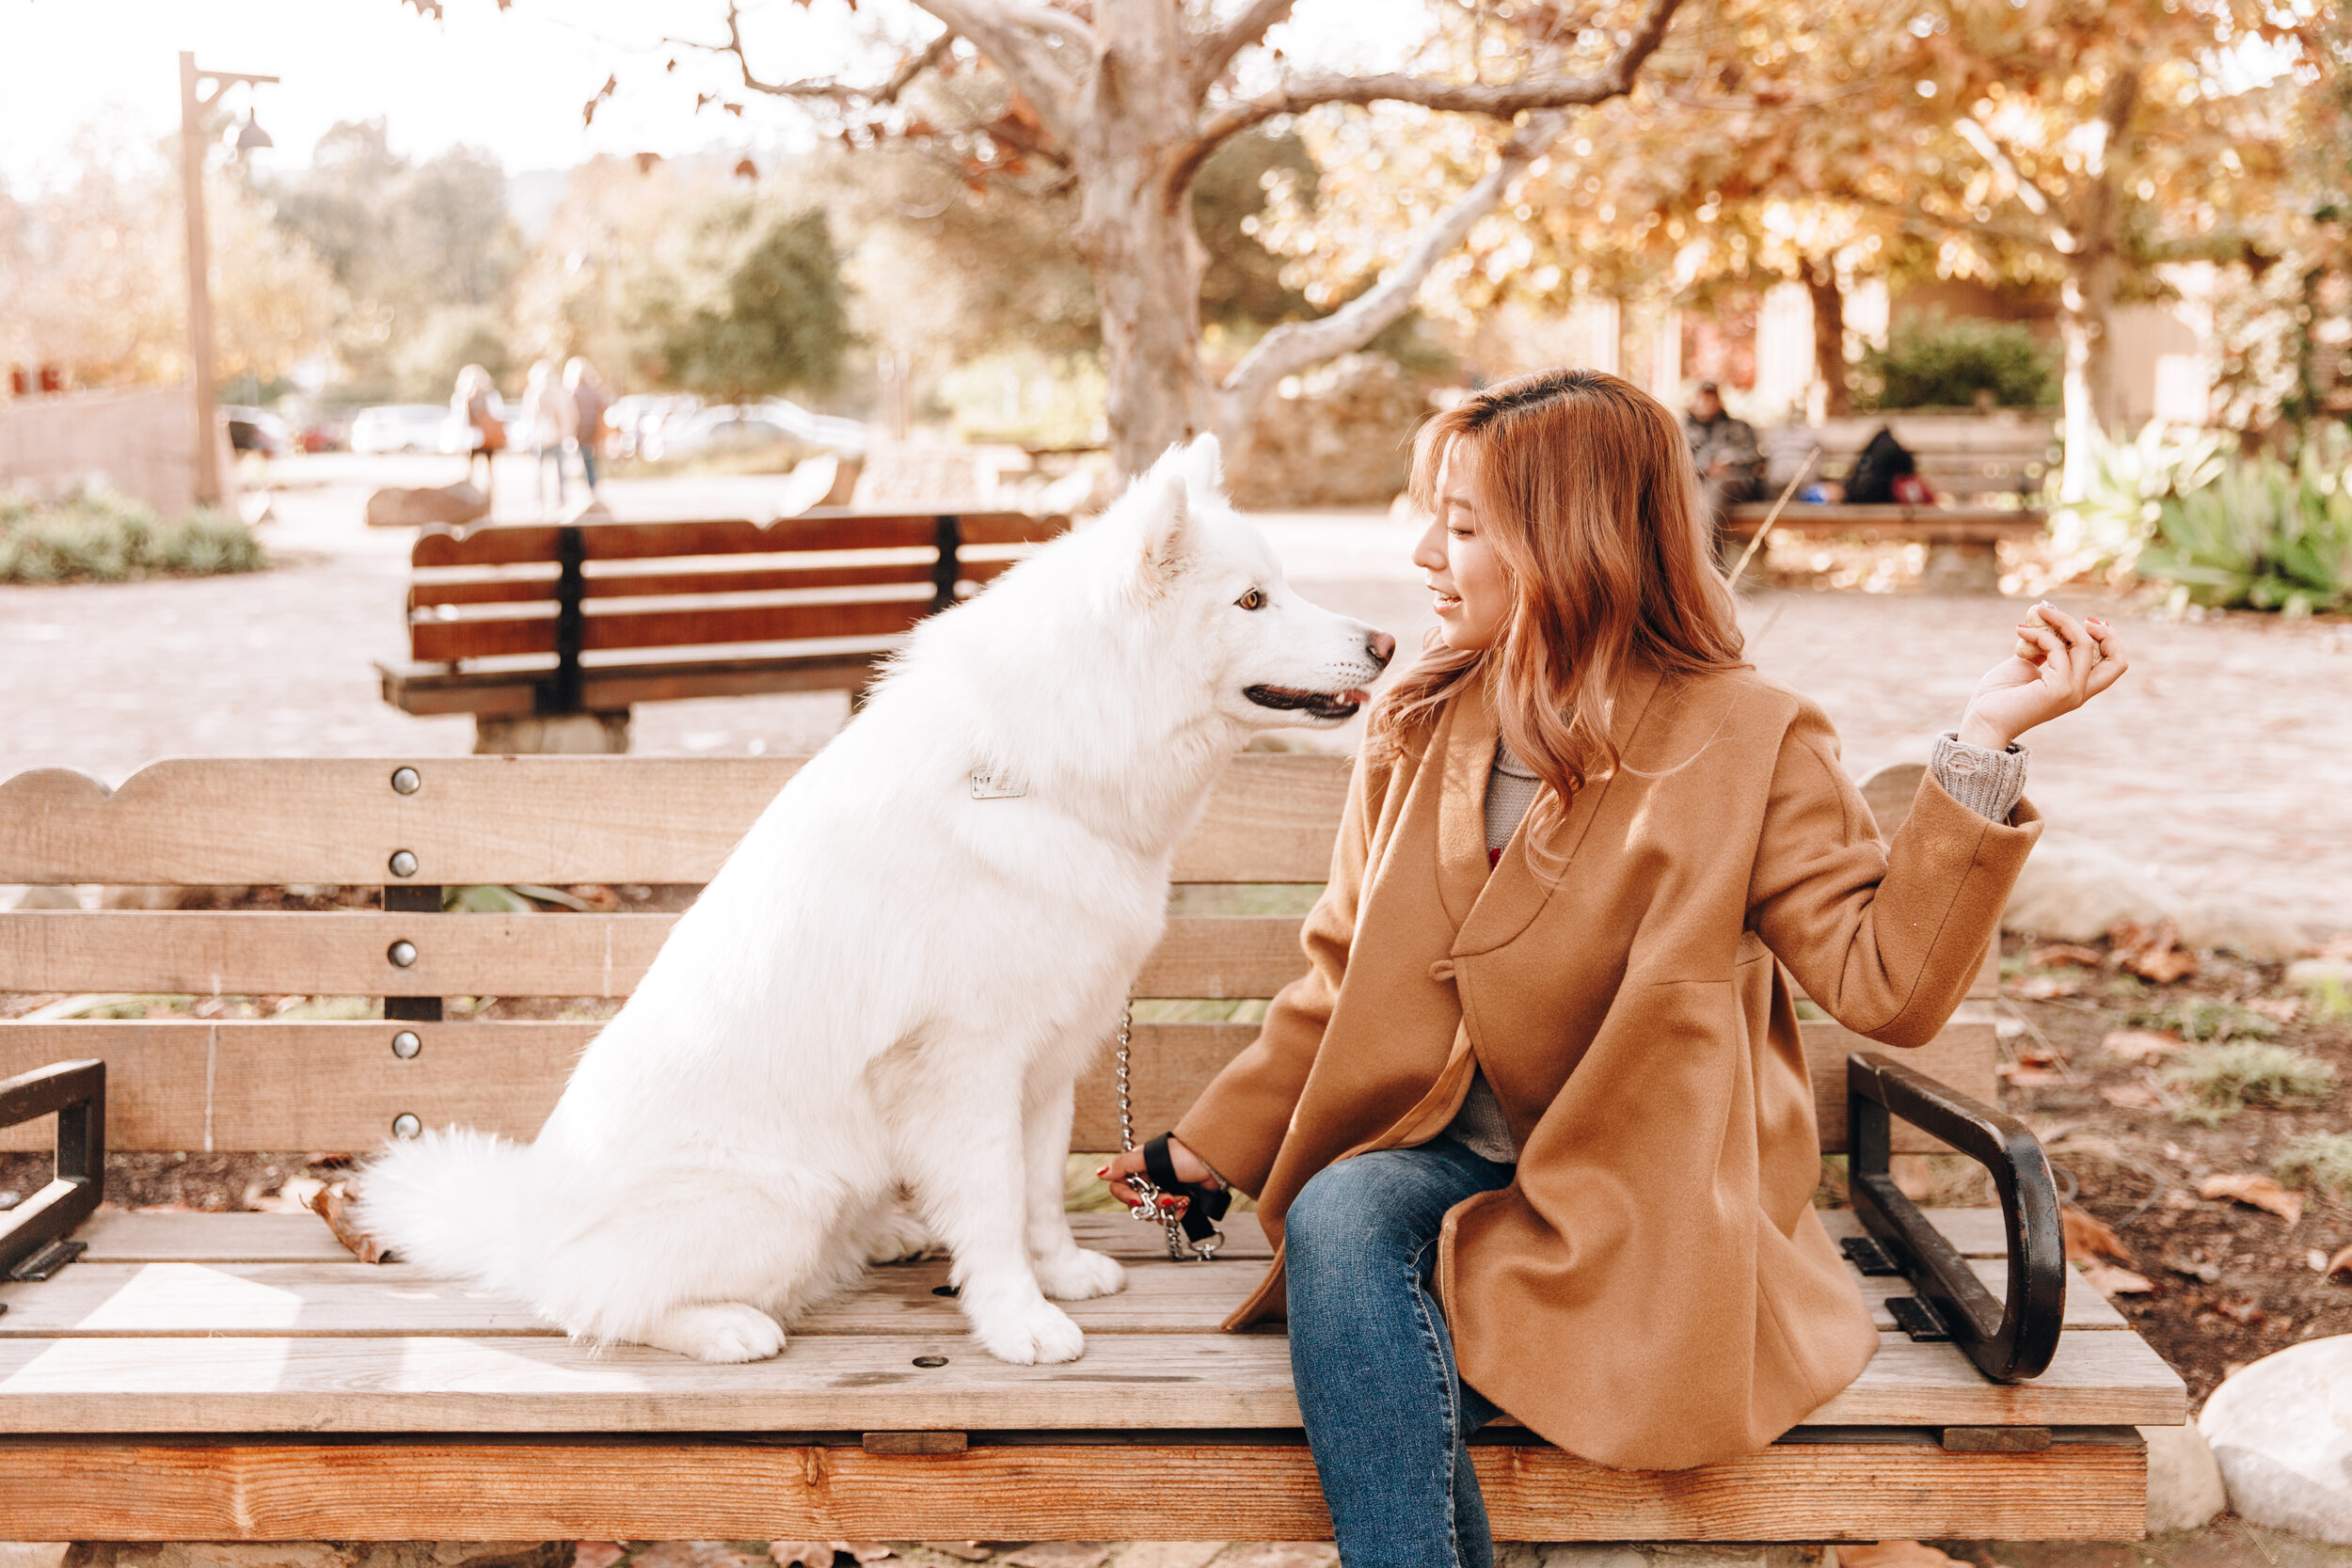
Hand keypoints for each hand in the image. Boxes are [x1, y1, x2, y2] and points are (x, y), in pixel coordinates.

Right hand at [1098, 1137, 1217, 1208]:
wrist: (1214, 1162)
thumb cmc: (1184, 1154)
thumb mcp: (1151, 1157)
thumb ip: (1125, 1165)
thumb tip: (1100, 1173)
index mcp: (1139, 1168)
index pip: (1119, 1188)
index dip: (1126, 1197)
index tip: (1137, 1200)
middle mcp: (1148, 1181)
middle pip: (1136, 1204)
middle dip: (1152, 1204)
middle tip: (1168, 1198)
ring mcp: (1163, 1192)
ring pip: (1152, 1213)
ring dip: (1166, 1209)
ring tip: (1181, 1198)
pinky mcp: (1177, 1201)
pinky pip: (1169, 1216)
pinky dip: (1177, 1212)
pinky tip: (1186, 1203)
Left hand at [1956, 602, 2127, 750]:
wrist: (1982, 719)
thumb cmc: (1999, 695)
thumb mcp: (2027, 664)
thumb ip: (2044, 648)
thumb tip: (2050, 623)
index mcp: (2076, 688)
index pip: (2113, 665)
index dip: (2110, 640)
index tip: (2089, 622)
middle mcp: (2080, 693)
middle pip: (2117, 660)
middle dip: (2106, 633)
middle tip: (2082, 618)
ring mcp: (2072, 692)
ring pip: (2085, 645)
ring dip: (2062, 621)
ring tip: (2039, 612)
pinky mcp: (2059, 689)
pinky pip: (2057, 649)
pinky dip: (2040, 634)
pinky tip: (2022, 631)